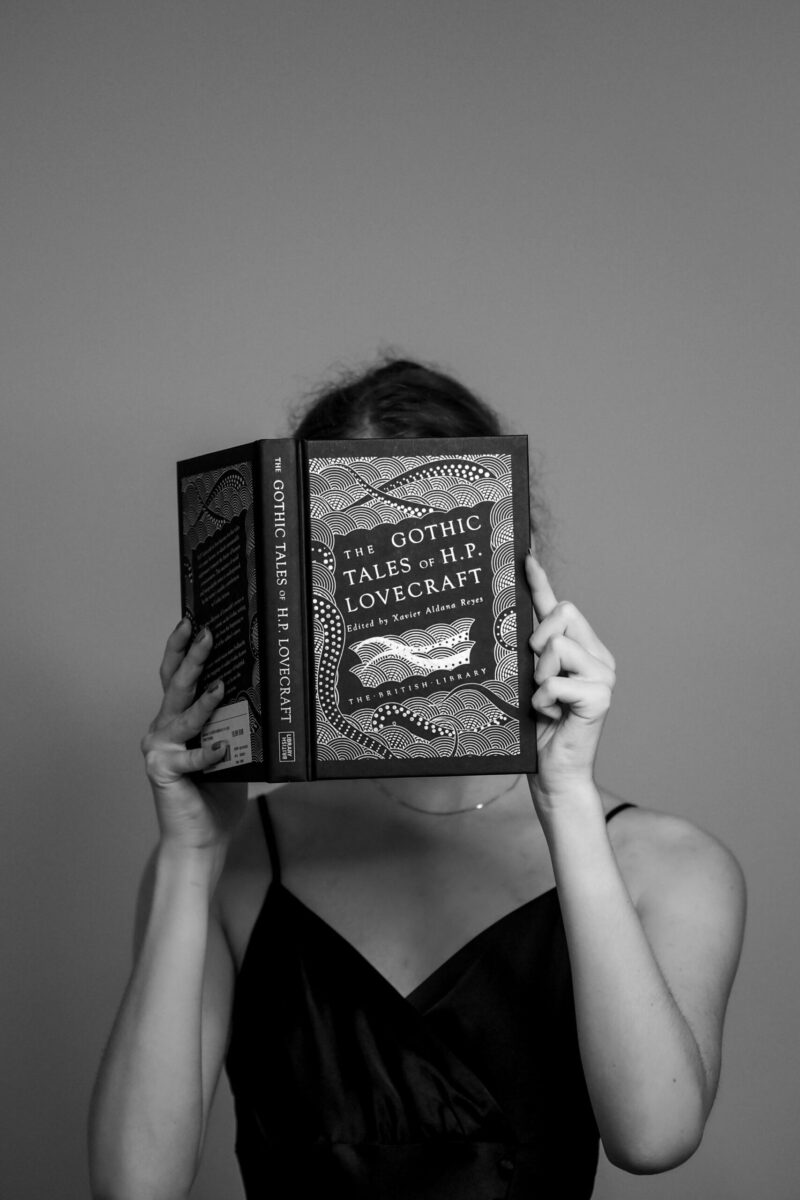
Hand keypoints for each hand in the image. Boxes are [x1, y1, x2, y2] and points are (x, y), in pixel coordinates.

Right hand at [140, 619, 246, 850]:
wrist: (201, 838)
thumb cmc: (217, 794)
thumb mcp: (233, 750)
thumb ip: (235, 724)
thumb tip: (264, 691)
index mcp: (178, 720)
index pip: (177, 676)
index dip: (182, 648)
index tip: (192, 620)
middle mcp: (163, 729)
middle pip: (175, 685)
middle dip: (192, 657)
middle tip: (206, 632)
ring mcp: (160, 749)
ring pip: (180, 715)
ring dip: (201, 700)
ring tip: (220, 684)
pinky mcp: (162, 771)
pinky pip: (190, 758)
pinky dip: (208, 753)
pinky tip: (224, 749)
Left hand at [524, 552, 615, 806]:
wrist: (553, 774)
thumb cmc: (536, 731)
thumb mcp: (527, 682)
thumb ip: (528, 653)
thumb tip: (508, 619)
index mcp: (581, 650)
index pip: (558, 608)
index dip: (540, 582)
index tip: (524, 556)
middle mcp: (597, 657)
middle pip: (563, 613)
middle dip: (539, 638)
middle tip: (536, 673)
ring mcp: (604, 675)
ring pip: (558, 645)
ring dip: (540, 676)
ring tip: (544, 702)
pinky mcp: (601, 696)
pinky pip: (557, 681)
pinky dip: (544, 700)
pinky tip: (550, 716)